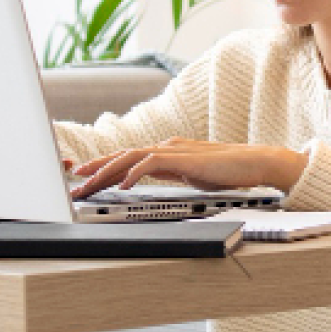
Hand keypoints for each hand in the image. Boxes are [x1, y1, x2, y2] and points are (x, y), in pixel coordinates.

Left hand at [70, 139, 307, 198]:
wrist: (256, 162)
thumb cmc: (228, 171)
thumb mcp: (190, 175)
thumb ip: (170, 174)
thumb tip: (150, 181)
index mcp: (165, 151)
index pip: (127, 158)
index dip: (102, 167)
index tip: (84, 180)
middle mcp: (165, 146)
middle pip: (121, 156)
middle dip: (95, 170)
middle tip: (75, 184)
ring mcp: (174, 150)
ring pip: (130, 157)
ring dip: (106, 171)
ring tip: (88, 183)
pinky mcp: (184, 157)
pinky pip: (151, 162)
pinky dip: (134, 173)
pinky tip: (122, 185)